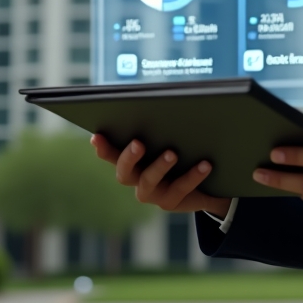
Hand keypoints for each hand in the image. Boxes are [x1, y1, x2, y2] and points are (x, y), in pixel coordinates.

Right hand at [90, 133, 231, 216]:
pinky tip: (205, 164)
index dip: (103, 147)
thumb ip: (164, 127)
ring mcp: (153, 193)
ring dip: (159, 166)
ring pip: (149, 182)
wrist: (204, 184)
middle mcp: (137, 179)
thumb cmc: (183, 153)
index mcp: (133, 162)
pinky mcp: (171, 202)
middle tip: (138, 143)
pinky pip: (180, 189)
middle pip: (124, 172)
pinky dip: (192, 176)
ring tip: (172, 153)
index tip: (97, 136)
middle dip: (129, 157)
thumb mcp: (172, 139)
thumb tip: (168, 101)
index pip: (112, 154)